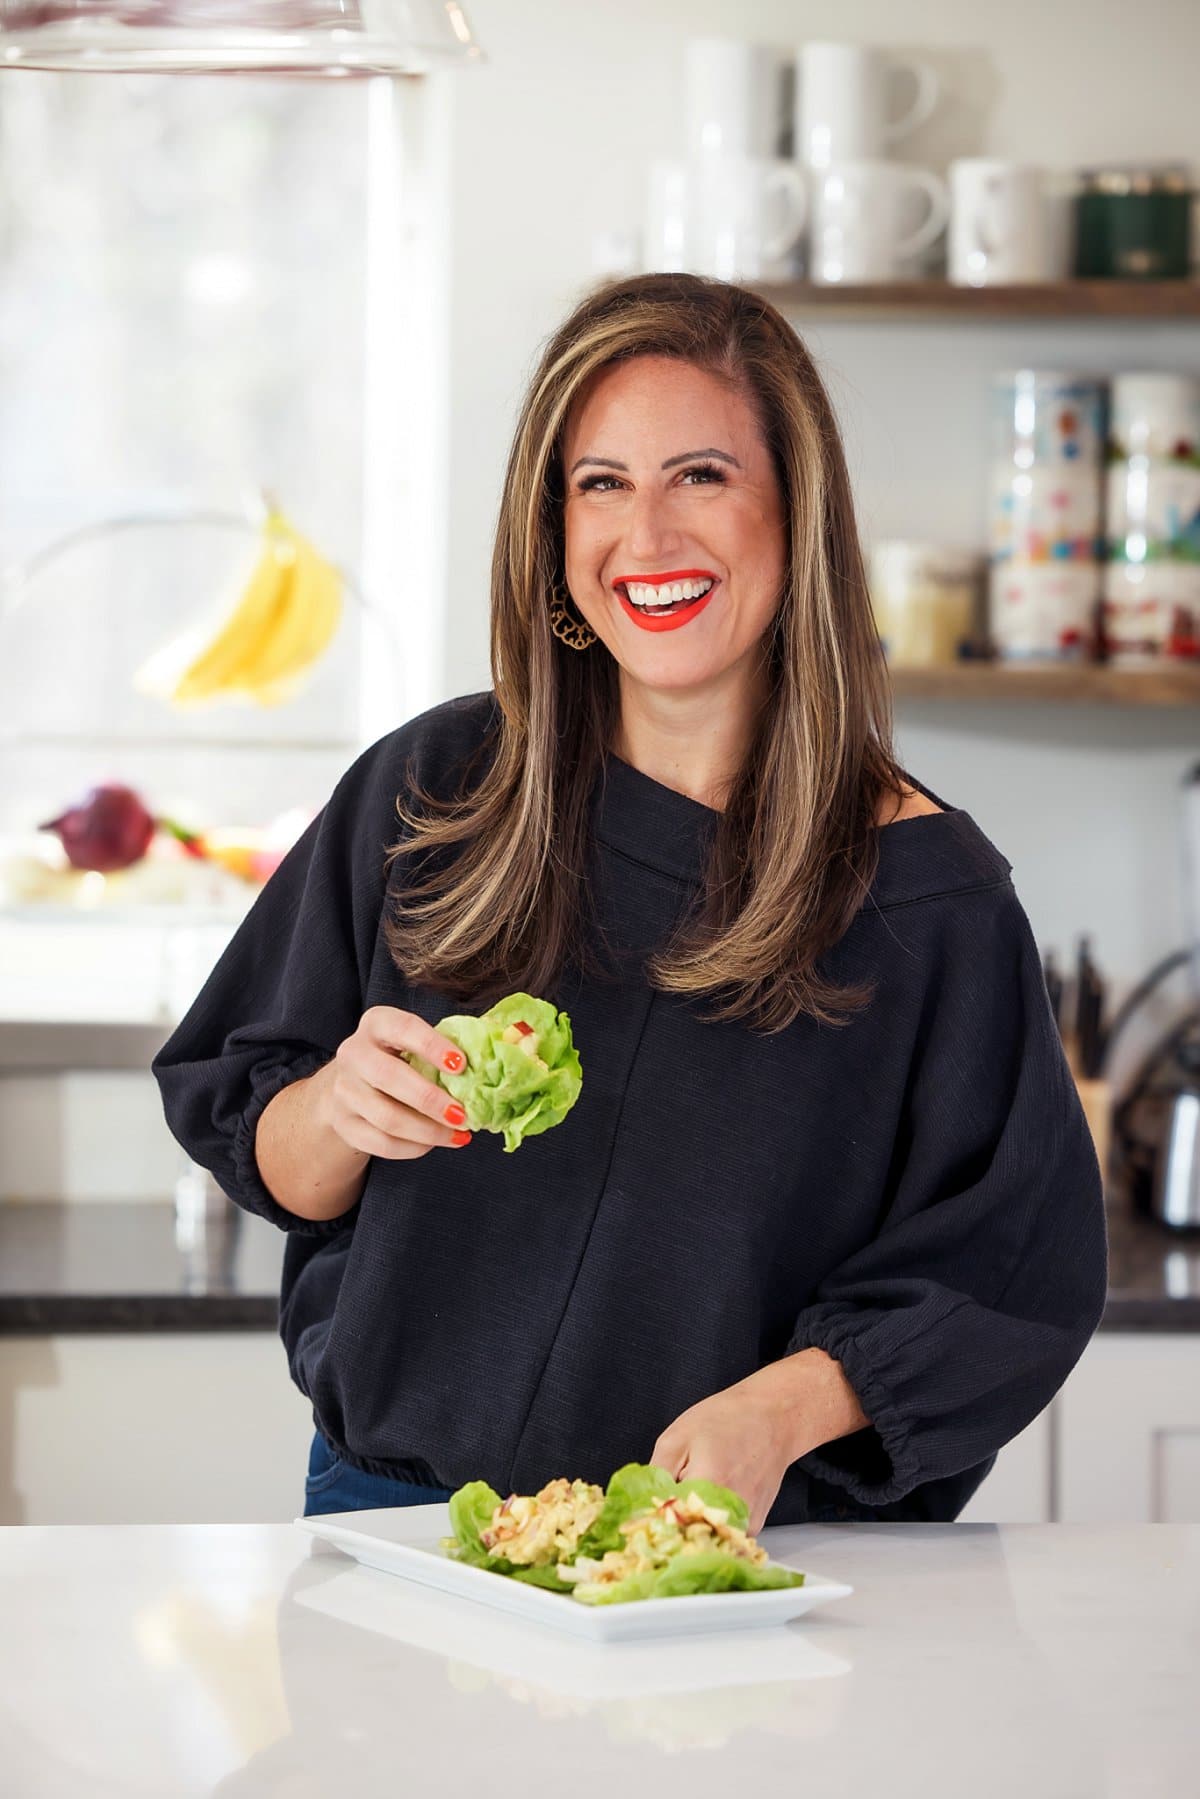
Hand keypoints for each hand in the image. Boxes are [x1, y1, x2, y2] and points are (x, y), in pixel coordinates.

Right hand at [319, 1005, 473, 1159]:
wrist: (352, 1085)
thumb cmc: (398, 1059)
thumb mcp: (416, 1043)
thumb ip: (447, 1048)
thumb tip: (496, 1057)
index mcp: (377, 1023)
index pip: (403, 1028)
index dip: (433, 1046)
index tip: (461, 1065)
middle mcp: (353, 1053)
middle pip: (389, 1077)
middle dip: (431, 1100)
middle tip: (464, 1115)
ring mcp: (344, 1090)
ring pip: (386, 1117)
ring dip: (428, 1131)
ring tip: (458, 1135)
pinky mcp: (343, 1124)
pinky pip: (380, 1143)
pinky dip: (412, 1148)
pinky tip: (434, 1143)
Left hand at [650, 1368, 800, 1537]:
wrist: (773, 1417)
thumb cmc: (727, 1419)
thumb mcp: (677, 1436)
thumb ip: (656, 1474)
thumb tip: (643, 1505)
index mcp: (709, 1484)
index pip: (668, 1522)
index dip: (654, 1520)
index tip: (646, 1516)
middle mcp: (731, 1509)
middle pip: (689, 1536)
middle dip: (673, 1526)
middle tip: (668, 1505)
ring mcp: (746, 1521)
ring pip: (706, 1539)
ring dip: (693, 1527)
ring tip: (692, 1499)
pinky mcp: (754, 1526)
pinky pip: (722, 1535)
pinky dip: (711, 1525)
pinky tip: (710, 1502)